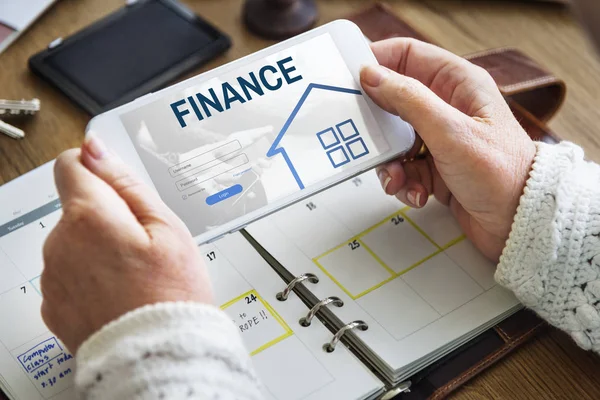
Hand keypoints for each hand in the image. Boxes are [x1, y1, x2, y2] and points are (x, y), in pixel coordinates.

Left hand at [41, 136, 212, 351]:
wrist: (157, 354)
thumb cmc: (170, 293)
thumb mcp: (167, 227)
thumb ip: (126, 183)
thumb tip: (95, 149)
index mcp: (89, 217)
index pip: (72, 165)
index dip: (98, 170)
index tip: (118, 186)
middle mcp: (60, 244)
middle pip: (78, 208)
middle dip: (107, 216)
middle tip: (144, 244)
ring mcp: (54, 277)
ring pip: (74, 242)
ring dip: (98, 248)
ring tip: (135, 273)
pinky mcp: (53, 304)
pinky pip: (69, 274)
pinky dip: (90, 277)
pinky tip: (120, 291)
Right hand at [360, 38, 535, 260]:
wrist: (519, 223)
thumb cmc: (502, 172)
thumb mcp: (450, 131)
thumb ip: (408, 100)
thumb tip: (372, 75)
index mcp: (457, 83)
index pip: (407, 56)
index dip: (377, 62)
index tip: (350, 79)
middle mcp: (446, 106)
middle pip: (393, 100)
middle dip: (377, 124)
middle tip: (366, 137)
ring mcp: (439, 138)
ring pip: (393, 139)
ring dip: (389, 162)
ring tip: (398, 178)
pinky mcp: (434, 166)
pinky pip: (403, 167)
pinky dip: (403, 182)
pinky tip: (416, 193)